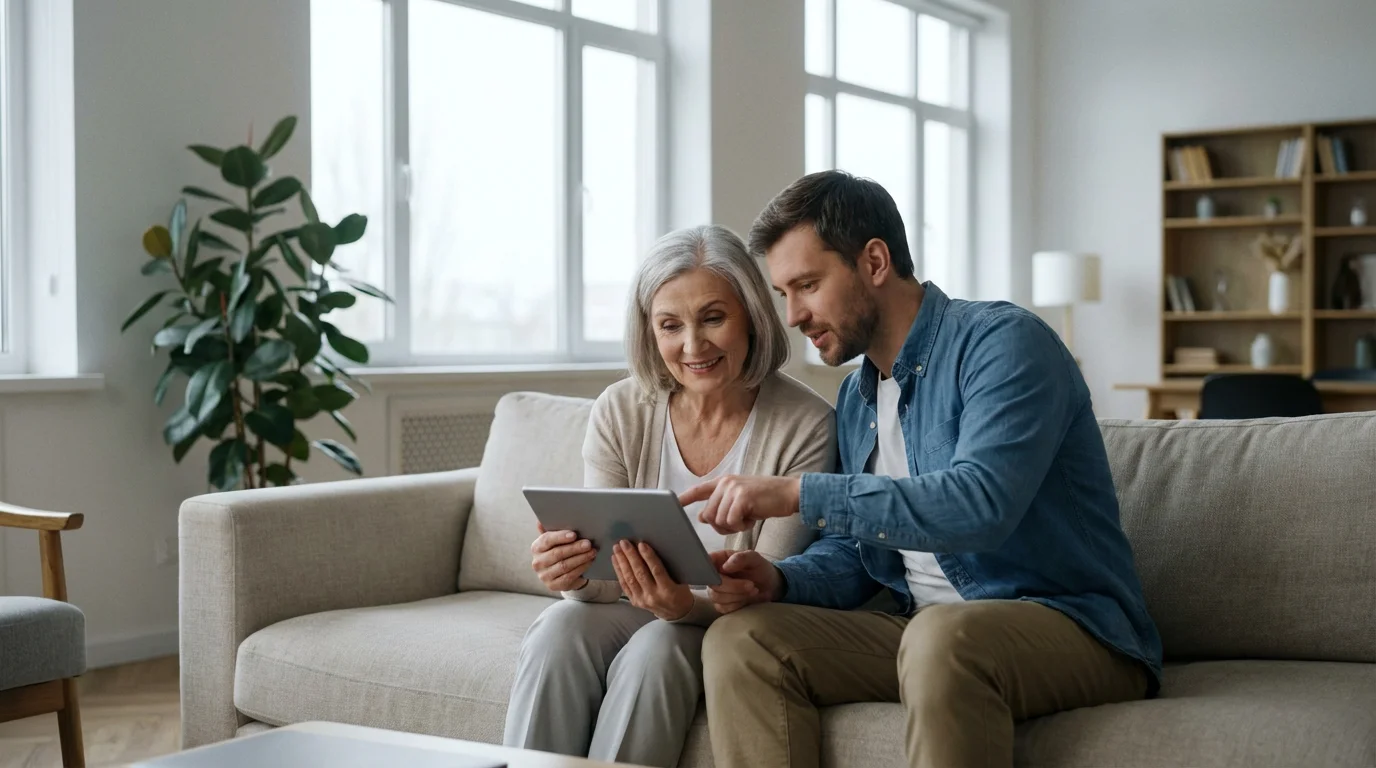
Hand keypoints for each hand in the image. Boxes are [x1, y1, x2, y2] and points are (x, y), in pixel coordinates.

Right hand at [530, 523, 596, 591]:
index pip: (547, 540)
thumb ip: (551, 529)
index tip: (574, 534)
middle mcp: (537, 562)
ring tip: (592, 552)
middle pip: (557, 553)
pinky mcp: (553, 586)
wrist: (560, 572)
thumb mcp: (555, 540)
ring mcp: (544, 576)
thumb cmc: (559, 550)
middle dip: (575, 548)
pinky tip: (589, 562)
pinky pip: (569, 576)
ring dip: (581, 558)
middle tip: (588, 543)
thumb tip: (540, 521)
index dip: (561, 537)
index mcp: (536, 548)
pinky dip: (581, 568)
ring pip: (565, 565)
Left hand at [611, 540, 693, 621]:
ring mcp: (642, 600)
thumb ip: (668, 568)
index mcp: (668, 590)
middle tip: (624, 542)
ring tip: (617, 549)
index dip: (648, 557)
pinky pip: (625, 585)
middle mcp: (653, 596)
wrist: (676, 612)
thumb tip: (653, 548)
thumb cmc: (680, 592)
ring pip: (630, 579)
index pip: (656, 571)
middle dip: (631, 556)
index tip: (641, 544)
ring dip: (622, 562)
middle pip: (639, 573)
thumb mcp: (680, 580)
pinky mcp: (635, 602)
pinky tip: (616, 560)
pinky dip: (619, 572)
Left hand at [681, 475, 800, 534]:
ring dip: (733, 526)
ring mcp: (733, 489)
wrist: (788, 493)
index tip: (672, 505)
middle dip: (722, 526)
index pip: (699, 490)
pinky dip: (741, 526)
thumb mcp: (741, 500)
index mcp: (724, 482)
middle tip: (739, 522)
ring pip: (719, 520)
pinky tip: (752, 518)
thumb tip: (702, 517)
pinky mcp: (742, 498)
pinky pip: (731, 522)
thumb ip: (722, 506)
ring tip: (747, 518)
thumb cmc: (766, 499)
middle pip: (709, 515)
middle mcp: (726, 483)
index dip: (684, 498)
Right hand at [707, 550, 783, 613]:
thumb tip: (726, 566)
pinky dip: (738, 605)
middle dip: (733, 587)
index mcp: (718, 560)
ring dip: (738, 596)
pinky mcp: (722, 604)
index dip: (710, 570)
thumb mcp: (755, 558)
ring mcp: (717, 591)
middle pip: (713, 584)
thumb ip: (741, 558)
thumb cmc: (759, 568)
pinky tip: (748, 599)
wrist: (769, 585)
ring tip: (754, 590)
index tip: (725, 572)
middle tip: (751, 585)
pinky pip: (723, 608)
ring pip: (717, 597)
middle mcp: (714, 576)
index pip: (706, 563)